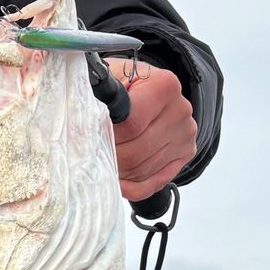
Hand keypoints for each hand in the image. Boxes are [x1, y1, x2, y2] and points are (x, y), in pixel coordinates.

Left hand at [104, 59, 197, 202]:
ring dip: (117, 173)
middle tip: (91, 157)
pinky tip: (117, 183)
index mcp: (163, 86)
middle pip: (136, 152)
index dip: (107, 137)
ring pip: (141, 170)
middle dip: (109, 158)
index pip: (131, 126)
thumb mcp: (107, 81)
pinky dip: (131, 188)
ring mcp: (185, 134)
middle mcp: (180, 110)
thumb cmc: (122, 85)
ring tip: (100, 165)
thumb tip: (84, 128)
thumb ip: (99, 100)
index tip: (91, 139)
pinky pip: (153, 184)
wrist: (143, 88)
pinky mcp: (184, 154)